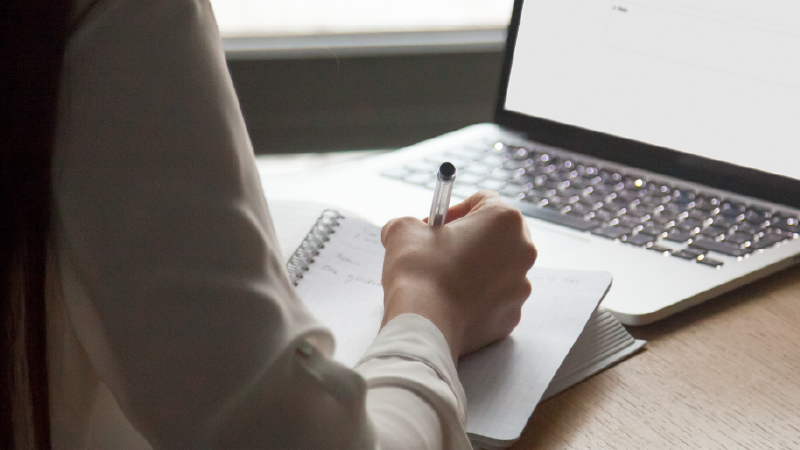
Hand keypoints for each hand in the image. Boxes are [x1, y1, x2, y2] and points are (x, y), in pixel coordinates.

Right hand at [380, 190, 536, 362]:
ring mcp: (520, 287)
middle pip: (496, 235)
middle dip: (469, 239)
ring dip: (475, 269)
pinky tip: (452, 301)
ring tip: (444, 279)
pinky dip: (477, 298)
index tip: (435, 227)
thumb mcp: (403, 229)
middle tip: (440, 250)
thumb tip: (408, 230)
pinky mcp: (512, 316)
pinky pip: (495, 299)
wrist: (424, 324)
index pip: (482, 201)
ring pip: (497, 268)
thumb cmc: (419, 271)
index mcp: (505, 220)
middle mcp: (522, 251)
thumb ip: (412, 222)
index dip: (454, 211)